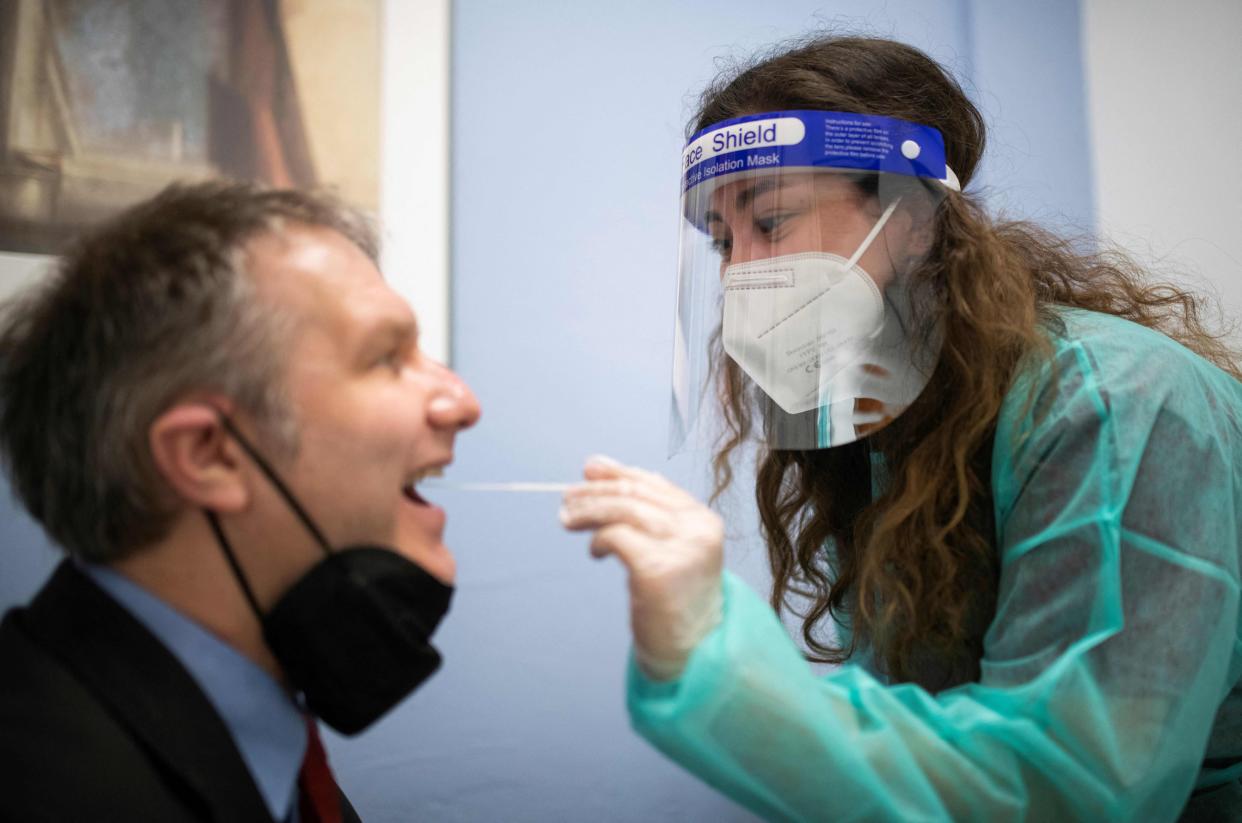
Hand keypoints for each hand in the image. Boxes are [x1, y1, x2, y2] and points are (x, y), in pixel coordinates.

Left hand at [559, 456, 723, 680]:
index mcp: (702, 521)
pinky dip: (599, 539)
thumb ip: (643, 512)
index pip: (654, 484)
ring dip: (589, 510)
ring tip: (566, 519)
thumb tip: (596, 468)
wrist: (692, 651)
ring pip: (625, 510)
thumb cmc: (675, 599)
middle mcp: (697, 530)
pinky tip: (595, 552)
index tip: (589, 469)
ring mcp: (680, 549)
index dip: (619, 472)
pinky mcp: (657, 571)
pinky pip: (617, 537)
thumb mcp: (668, 549)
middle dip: (596, 491)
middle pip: (636, 494)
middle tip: (566, 498)